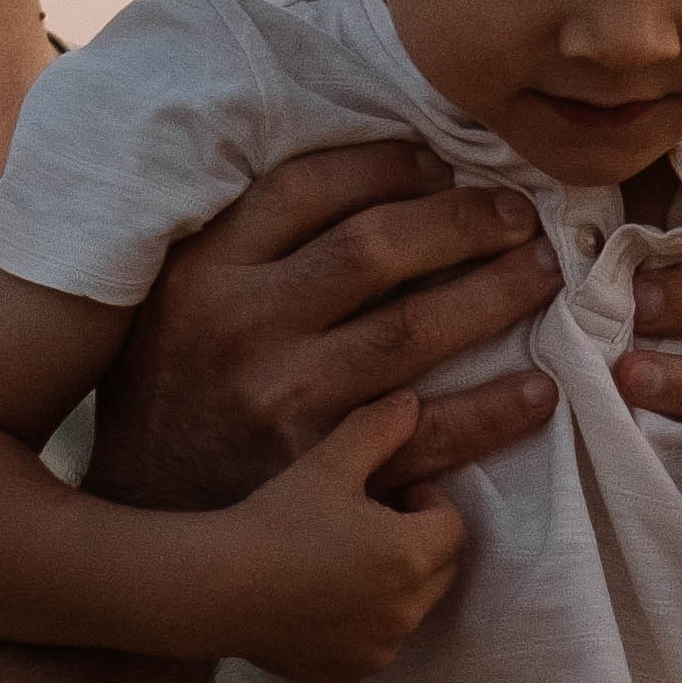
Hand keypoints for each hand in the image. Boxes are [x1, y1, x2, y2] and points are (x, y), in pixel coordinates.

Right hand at [88, 141, 556, 509]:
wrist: (140, 518)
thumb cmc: (169, 392)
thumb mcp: (177, 297)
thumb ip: (247, 241)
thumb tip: (363, 180)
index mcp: (206, 270)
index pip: (311, 188)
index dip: (389, 166)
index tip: (441, 164)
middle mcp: (245, 327)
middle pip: (377, 249)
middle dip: (463, 222)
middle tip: (519, 216)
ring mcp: (287, 402)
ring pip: (414, 331)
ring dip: (495, 296)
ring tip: (541, 276)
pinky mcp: (324, 471)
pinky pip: (431, 434)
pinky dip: (494, 411)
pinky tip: (538, 388)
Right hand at [200, 392, 464, 682]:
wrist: (214, 586)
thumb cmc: (273, 521)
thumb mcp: (328, 464)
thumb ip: (378, 430)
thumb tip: (411, 402)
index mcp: (410, 556)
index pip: (452, 526)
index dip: (427, 504)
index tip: (394, 495)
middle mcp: (404, 611)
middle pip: (440, 571)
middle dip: (418, 545)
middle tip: (370, 524)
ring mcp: (378, 649)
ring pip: (408, 610)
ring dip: (392, 586)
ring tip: (342, 561)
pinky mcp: (348, 675)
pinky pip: (373, 644)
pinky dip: (361, 625)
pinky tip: (320, 600)